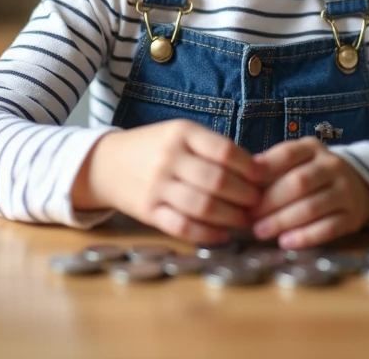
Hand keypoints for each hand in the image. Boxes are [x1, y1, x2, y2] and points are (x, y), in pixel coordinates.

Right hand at [71, 120, 262, 243]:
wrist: (106, 164)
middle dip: (245, 196)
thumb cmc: (154, 148)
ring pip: (203, 206)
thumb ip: (213, 149)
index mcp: (182, 133)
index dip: (250, 168)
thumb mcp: (181, 134)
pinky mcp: (148, 211)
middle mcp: (169, 158)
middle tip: (259, 203)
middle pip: (218, 181)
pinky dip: (207, 234)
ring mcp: (157, 186)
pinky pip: (183, 226)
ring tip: (245, 220)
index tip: (263, 178)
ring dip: (231, 217)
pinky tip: (222, 235)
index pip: (225, 151)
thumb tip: (258, 170)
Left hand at [249, 137, 368, 249]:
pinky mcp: (352, 216)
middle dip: (270, 202)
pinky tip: (285, 242)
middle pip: (299, 183)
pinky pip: (328, 228)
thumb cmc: (313, 175)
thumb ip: (271, 169)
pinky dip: (305, 236)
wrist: (359, 186)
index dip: (264, 170)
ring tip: (260, 232)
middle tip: (248, 217)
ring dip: (282, 221)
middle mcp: (332, 166)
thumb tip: (238, 181)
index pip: (287, 154)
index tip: (242, 185)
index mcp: (313, 148)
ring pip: (312, 207)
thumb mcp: (295, 162)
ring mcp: (345, 191)